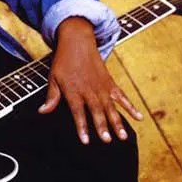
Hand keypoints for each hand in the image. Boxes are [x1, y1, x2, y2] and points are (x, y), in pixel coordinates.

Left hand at [38, 16, 142, 143]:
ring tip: (123, 136)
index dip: (82, 127)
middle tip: (107, 140)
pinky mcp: (110, 83)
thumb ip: (51, 96)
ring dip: (117, 122)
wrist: (77, 41)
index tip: (85, 140)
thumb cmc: (63, 61)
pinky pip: (122, 97)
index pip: (78, 112)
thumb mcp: (53, 78)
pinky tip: (139, 118)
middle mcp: (90, 90)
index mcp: (74, 90)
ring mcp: (102, 87)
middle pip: (97, 111)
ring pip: (111, 107)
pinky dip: (131, 107)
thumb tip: (42, 111)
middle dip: (102, 126)